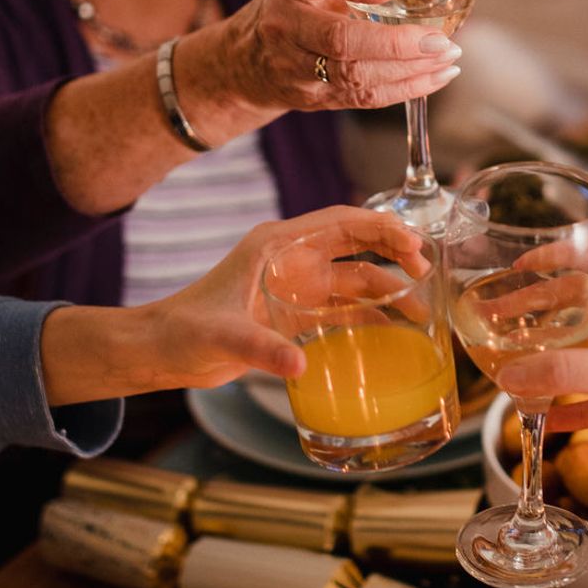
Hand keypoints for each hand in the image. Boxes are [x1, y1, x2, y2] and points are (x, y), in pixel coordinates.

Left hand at [42, 207, 424, 402]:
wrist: (160, 352)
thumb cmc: (183, 332)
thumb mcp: (222, 336)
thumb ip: (261, 349)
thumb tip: (300, 365)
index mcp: (277, 246)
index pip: (341, 222)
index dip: (380, 227)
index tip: (412, 243)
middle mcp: (292, 260)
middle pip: (356, 246)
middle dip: (393, 252)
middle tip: (427, 269)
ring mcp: (295, 286)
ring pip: (354, 279)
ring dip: (387, 289)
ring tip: (420, 307)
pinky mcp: (295, 313)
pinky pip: (343, 308)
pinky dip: (369, 315)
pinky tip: (392, 330)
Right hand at [211, 0, 461, 113]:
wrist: (251, 63)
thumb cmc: (303, 7)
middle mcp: (288, 27)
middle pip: (339, 39)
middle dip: (395, 43)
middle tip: (440, 40)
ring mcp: (299, 69)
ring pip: (355, 75)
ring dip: (409, 69)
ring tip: (449, 56)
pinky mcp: (317, 99)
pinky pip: (365, 98)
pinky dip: (407, 88)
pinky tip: (439, 75)